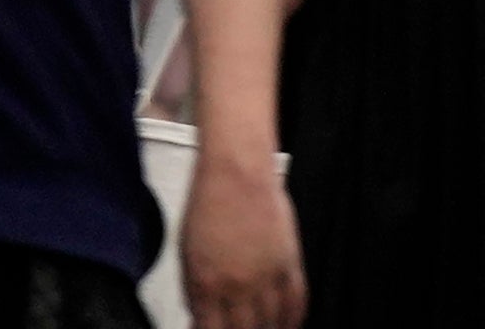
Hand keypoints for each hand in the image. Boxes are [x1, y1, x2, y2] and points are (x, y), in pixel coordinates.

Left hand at [178, 135, 301, 328]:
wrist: (237, 172)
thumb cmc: (209, 207)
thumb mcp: (188, 256)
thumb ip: (195, 294)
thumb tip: (201, 319)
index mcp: (207, 285)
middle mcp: (238, 286)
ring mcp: (267, 275)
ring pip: (272, 323)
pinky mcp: (289, 261)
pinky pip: (297, 301)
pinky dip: (293, 318)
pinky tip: (288, 325)